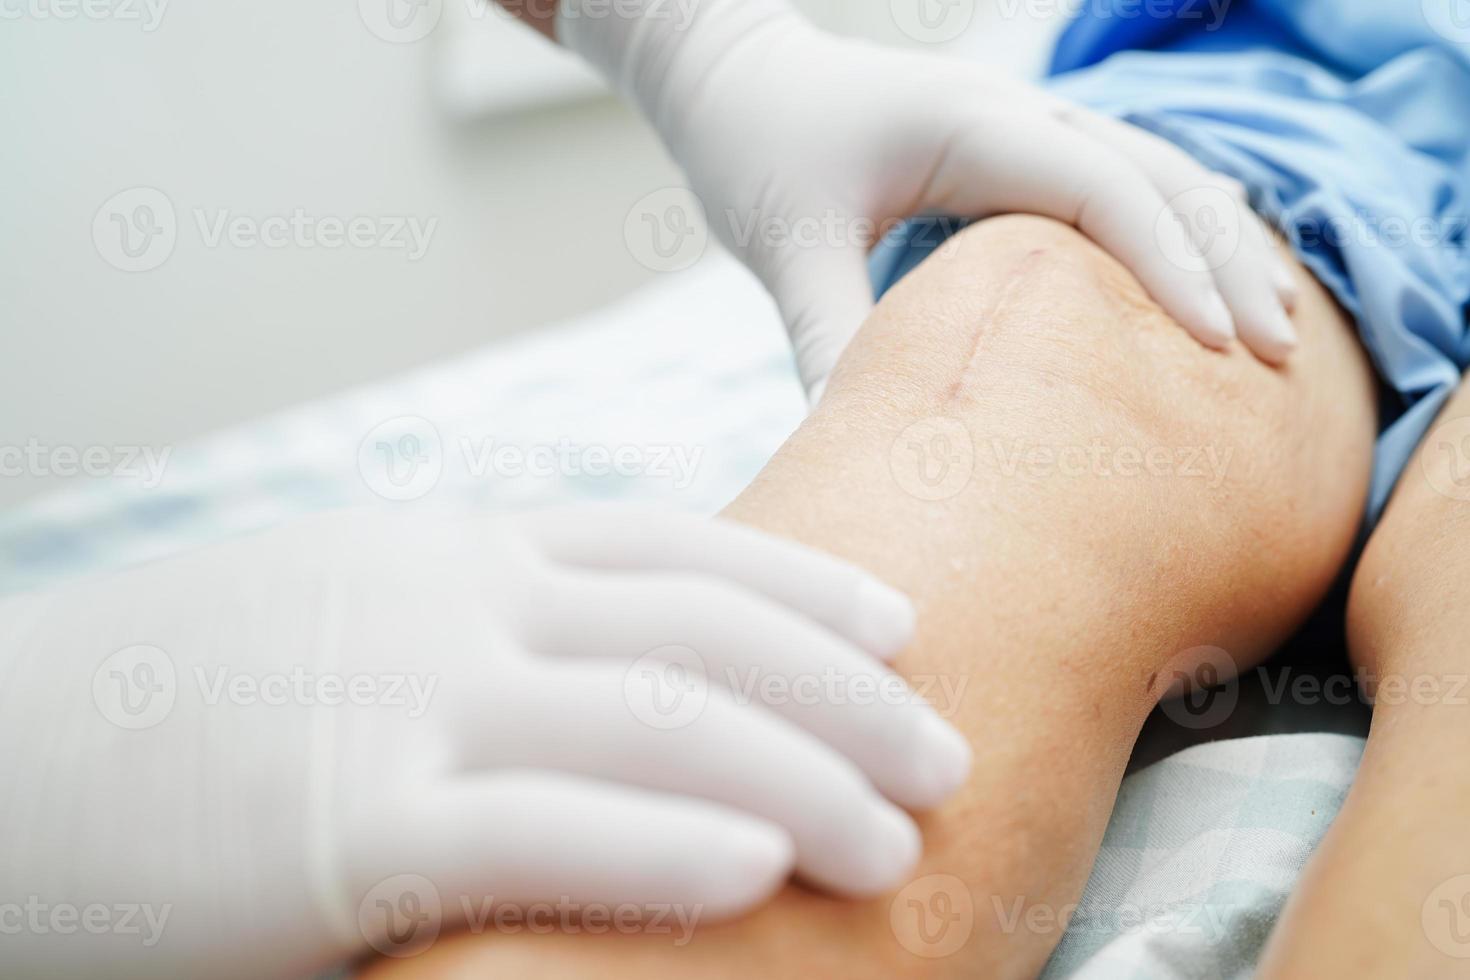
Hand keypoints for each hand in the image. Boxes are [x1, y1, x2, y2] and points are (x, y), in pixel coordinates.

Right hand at [0, 506, 967, 977]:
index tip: (897, 626)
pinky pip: (542, 826)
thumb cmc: (183, 697)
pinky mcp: (345, 825)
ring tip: (900, 838)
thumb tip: (605, 674)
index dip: (800, 586)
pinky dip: (665, 843)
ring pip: (655, 722)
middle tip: (942, 747)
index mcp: (455, 549)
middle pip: (700, 631)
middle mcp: (453, 604)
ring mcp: (404, 701)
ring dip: (801, 776)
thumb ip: (477, 627)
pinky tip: (760, 869)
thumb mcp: (350, 613)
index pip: (672, 547)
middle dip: (843, 690)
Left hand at [560, 0, 1297, 398]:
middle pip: (1157, 172)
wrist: (735, 79)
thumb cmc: (757, 150)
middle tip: (1282, 351)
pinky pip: (1118, 180)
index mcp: (969, 122)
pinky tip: (1200, 285)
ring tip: (1271, 324)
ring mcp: (1022, 122)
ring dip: (1214, 241)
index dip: (1168, 261)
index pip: (1101, 187)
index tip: (1218, 342)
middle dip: (1225, 257)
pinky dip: (1171, 230)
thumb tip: (855, 435)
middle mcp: (1014, 111)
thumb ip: (825, 326)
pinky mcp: (1014, 147)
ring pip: (1153, 169)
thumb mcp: (784, 241)